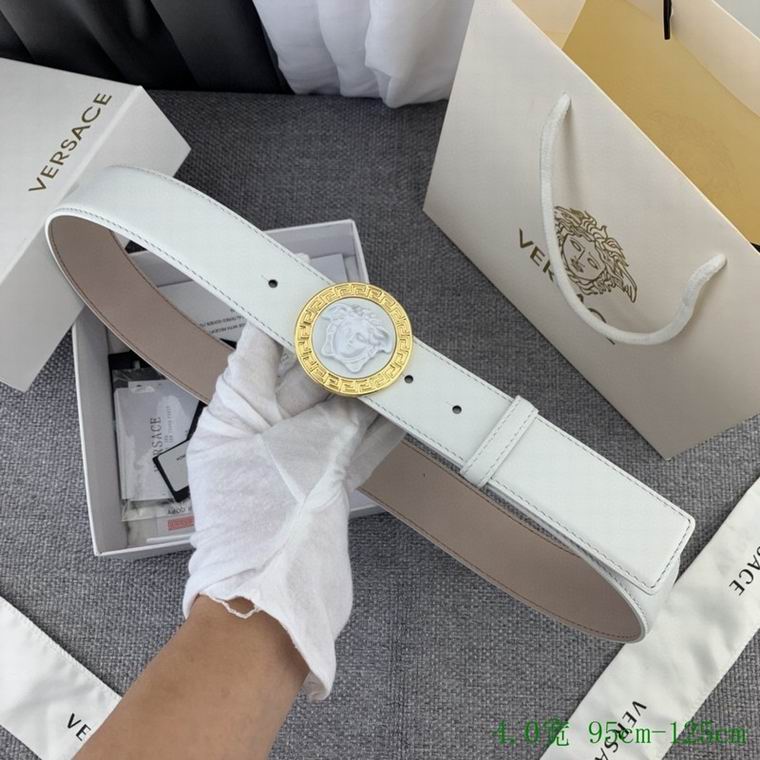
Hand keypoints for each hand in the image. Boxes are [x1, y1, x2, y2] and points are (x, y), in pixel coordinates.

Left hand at [183, 322, 403, 698]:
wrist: (271, 605)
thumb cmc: (264, 525)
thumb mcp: (300, 453)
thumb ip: (334, 416)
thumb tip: (365, 390)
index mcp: (236, 418)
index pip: (257, 351)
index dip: (279, 316)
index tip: (303, 285)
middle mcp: (263, 434)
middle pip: (301, 378)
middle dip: (335, 352)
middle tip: (369, 323)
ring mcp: (292, 460)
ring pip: (331, 411)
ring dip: (362, 390)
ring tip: (393, 359)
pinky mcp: (319, 485)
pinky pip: (349, 446)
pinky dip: (374, 430)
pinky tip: (399, 410)